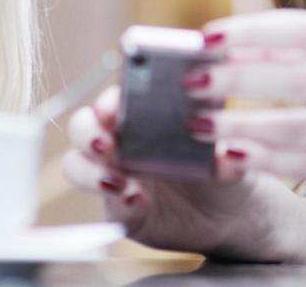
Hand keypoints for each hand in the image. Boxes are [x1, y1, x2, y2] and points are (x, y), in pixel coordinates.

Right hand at [60, 85, 282, 258]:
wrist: (228, 213)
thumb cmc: (224, 165)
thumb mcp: (229, 148)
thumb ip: (222, 146)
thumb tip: (225, 152)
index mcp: (143, 109)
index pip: (115, 93)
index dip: (109, 98)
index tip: (114, 106)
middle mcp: (121, 136)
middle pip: (84, 123)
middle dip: (88, 131)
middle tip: (104, 143)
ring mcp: (114, 170)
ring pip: (76, 161)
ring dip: (89, 169)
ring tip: (116, 181)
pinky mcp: (116, 205)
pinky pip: (102, 202)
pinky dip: (114, 201)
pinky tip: (134, 202)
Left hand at [189, 8, 305, 240]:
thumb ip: (288, 52)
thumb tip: (221, 45)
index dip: (254, 31)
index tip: (207, 37)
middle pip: (302, 77)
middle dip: (240, 79)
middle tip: (192, 81)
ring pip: (300, 128)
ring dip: (243, 126)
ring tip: (199, 124)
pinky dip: (264, 159)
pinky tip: (229, 154)